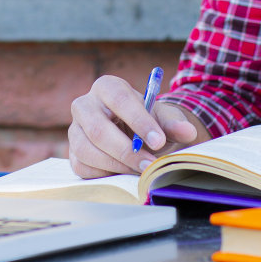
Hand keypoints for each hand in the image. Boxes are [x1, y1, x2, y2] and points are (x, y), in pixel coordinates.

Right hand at [67, 75, 200, 177]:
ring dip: (116, 165)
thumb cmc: (147, 122)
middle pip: (98, 129)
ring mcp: (75, 129)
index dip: (138, 121)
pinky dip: (105, 174)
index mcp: (107, 87)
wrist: (134, 136)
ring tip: (140, 170)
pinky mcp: (72, 152)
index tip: (158, 141)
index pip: (119, 99)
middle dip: (126, 151)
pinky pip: (83, 166)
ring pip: (87, 150)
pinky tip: (124, 172)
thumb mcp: (163, 119)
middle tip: (149, 165)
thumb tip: (187, 132)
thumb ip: (174, 124)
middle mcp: (84, 105)